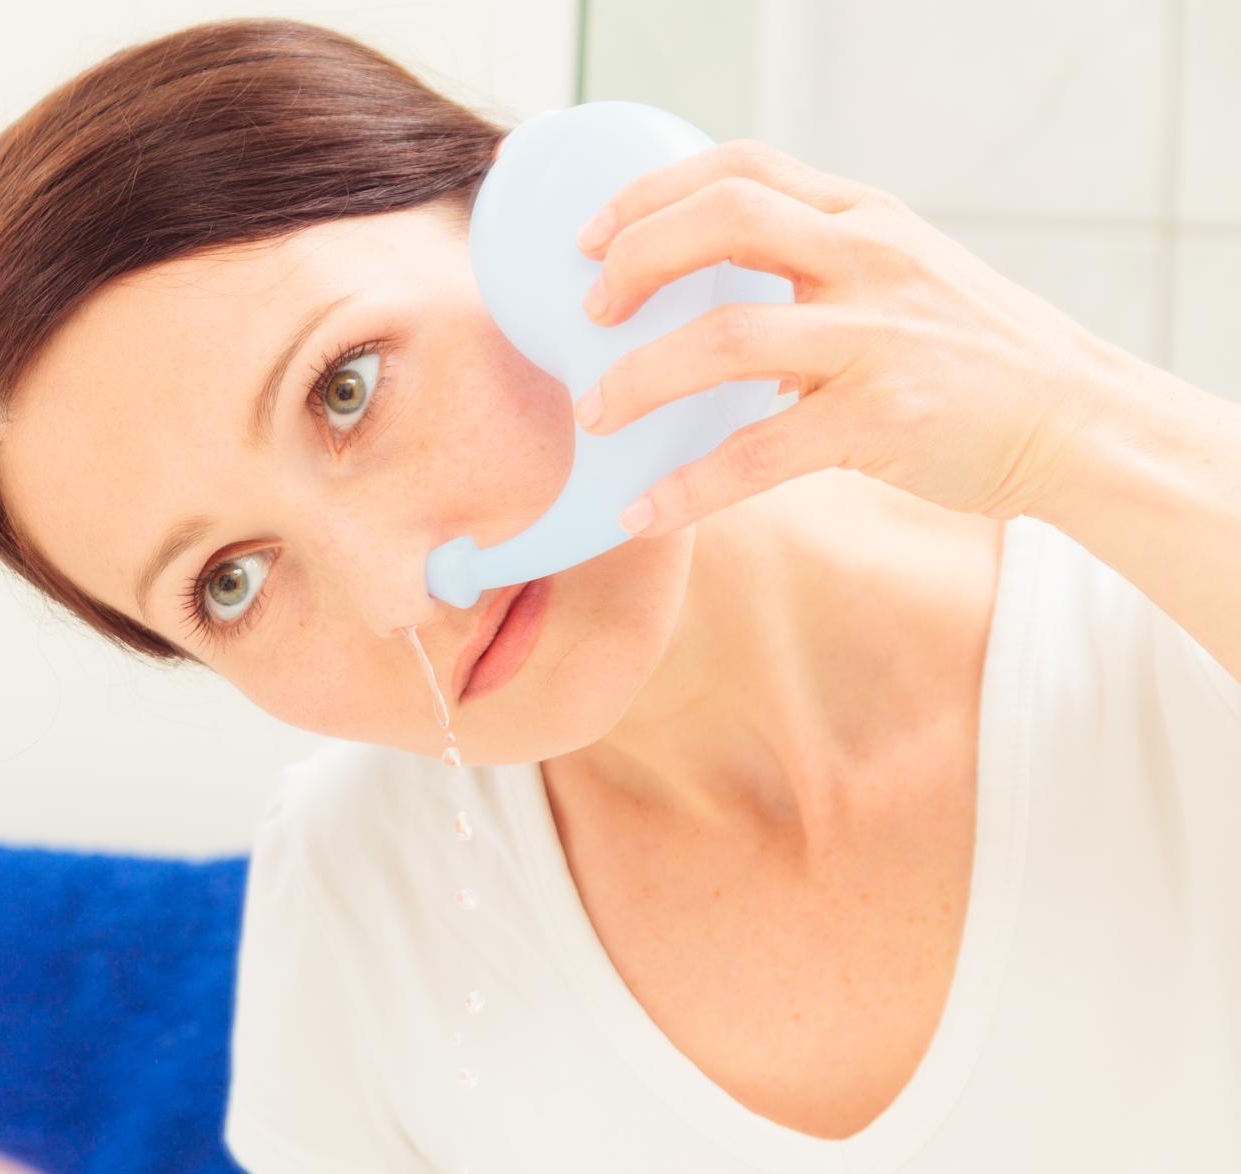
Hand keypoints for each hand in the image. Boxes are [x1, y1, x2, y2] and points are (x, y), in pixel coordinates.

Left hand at [570, 137, 1138, 536]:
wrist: (1080, 419)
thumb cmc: (970, 354)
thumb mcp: (900, 273)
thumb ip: (813, 264)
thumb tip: (694, 287)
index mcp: (865, 217)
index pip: (742, 167)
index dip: (651, 194)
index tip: (592, 236)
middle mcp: (871, 260)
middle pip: (725, 220)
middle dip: (636, 261)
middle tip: (588, 313)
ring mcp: (878, 337)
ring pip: (725, 338)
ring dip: (640, 378)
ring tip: (594, 414)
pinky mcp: (884, 418)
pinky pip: (758, 452)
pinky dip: (689, 486)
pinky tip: (645, 513)